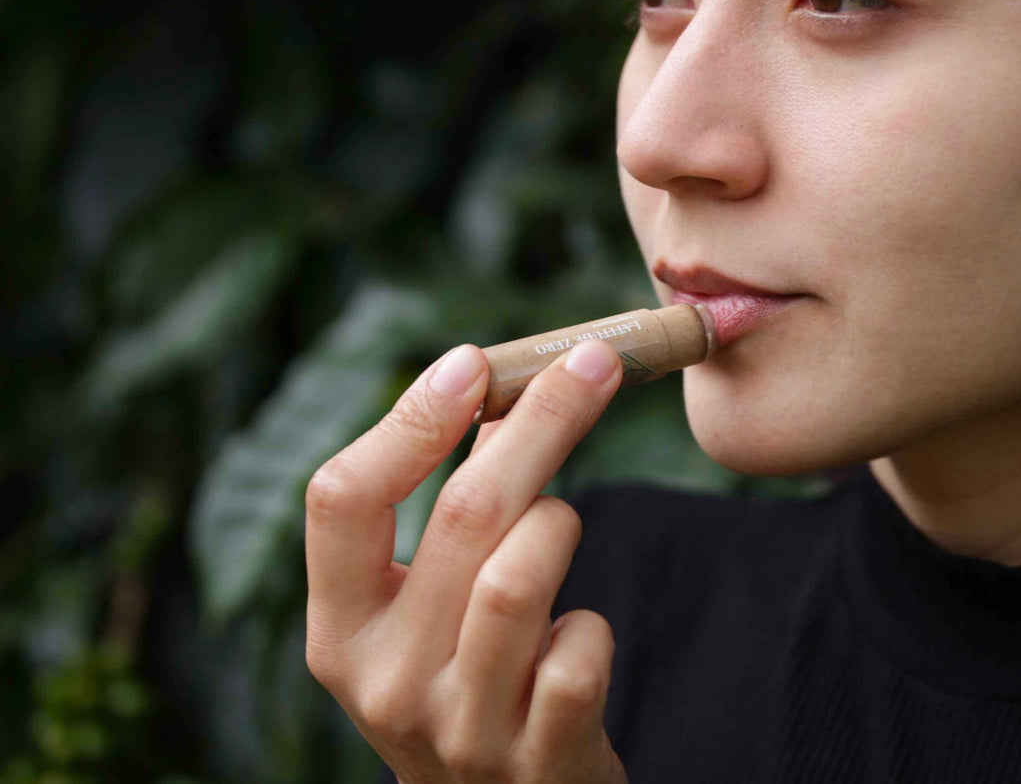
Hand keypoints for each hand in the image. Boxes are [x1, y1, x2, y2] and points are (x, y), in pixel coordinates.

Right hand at [304, 339, 627, 783]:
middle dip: (541, 423)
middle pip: (460, 516)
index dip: (408, 420)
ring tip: (561, 532)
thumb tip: (501, 389)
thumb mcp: (426, 613)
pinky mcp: (538, 758)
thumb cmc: (466, 682)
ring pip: (519, 577)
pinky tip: (578, 636)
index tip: (471, 361)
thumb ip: (448, 514)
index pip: (340, 500)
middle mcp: (384, 681)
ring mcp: (460, 728)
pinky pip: (580, 651)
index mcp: (340, 631)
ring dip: (561, 526)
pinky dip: (594, 626)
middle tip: (596, 361)